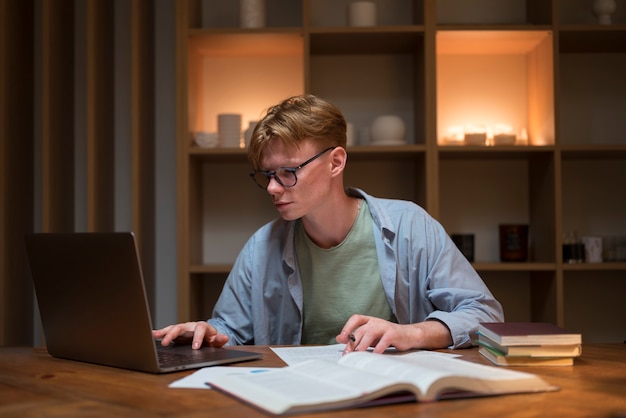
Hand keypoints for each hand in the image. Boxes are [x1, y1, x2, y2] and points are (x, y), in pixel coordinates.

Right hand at [152, 321, 228, 348]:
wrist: (208, 336)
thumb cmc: (211, 339)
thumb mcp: (217, 340)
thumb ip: (220, 339)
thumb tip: (225, 337)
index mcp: (202, 327)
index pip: (200, 329)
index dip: (197, 337)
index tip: (195, 347)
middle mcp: (191, 326)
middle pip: (181, 327)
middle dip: (173, 334)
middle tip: (166, 343)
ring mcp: (183, 329)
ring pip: (173, 328)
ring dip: (164, 332)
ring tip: (155, 335)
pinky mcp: (177, 333)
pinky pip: (168, 332)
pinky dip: (161, 333)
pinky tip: (153, 335)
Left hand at [336, 314, 451, 353]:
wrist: (409, 335)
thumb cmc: (387, 337)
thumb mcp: (371, 336)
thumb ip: (357, 337)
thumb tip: (339, 338)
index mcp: (370, 320)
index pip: (356, 318)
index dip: (348, 326)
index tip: (343, 338)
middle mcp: (376, 321)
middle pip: (361, 330)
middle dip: (353, 342)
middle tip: (348, 354)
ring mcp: (385, 326)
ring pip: (370, 333)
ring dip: (363, 344)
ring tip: (358, 354)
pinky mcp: (393, 333)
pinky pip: (384, 340)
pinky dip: (378, 349)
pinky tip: (374, 356)